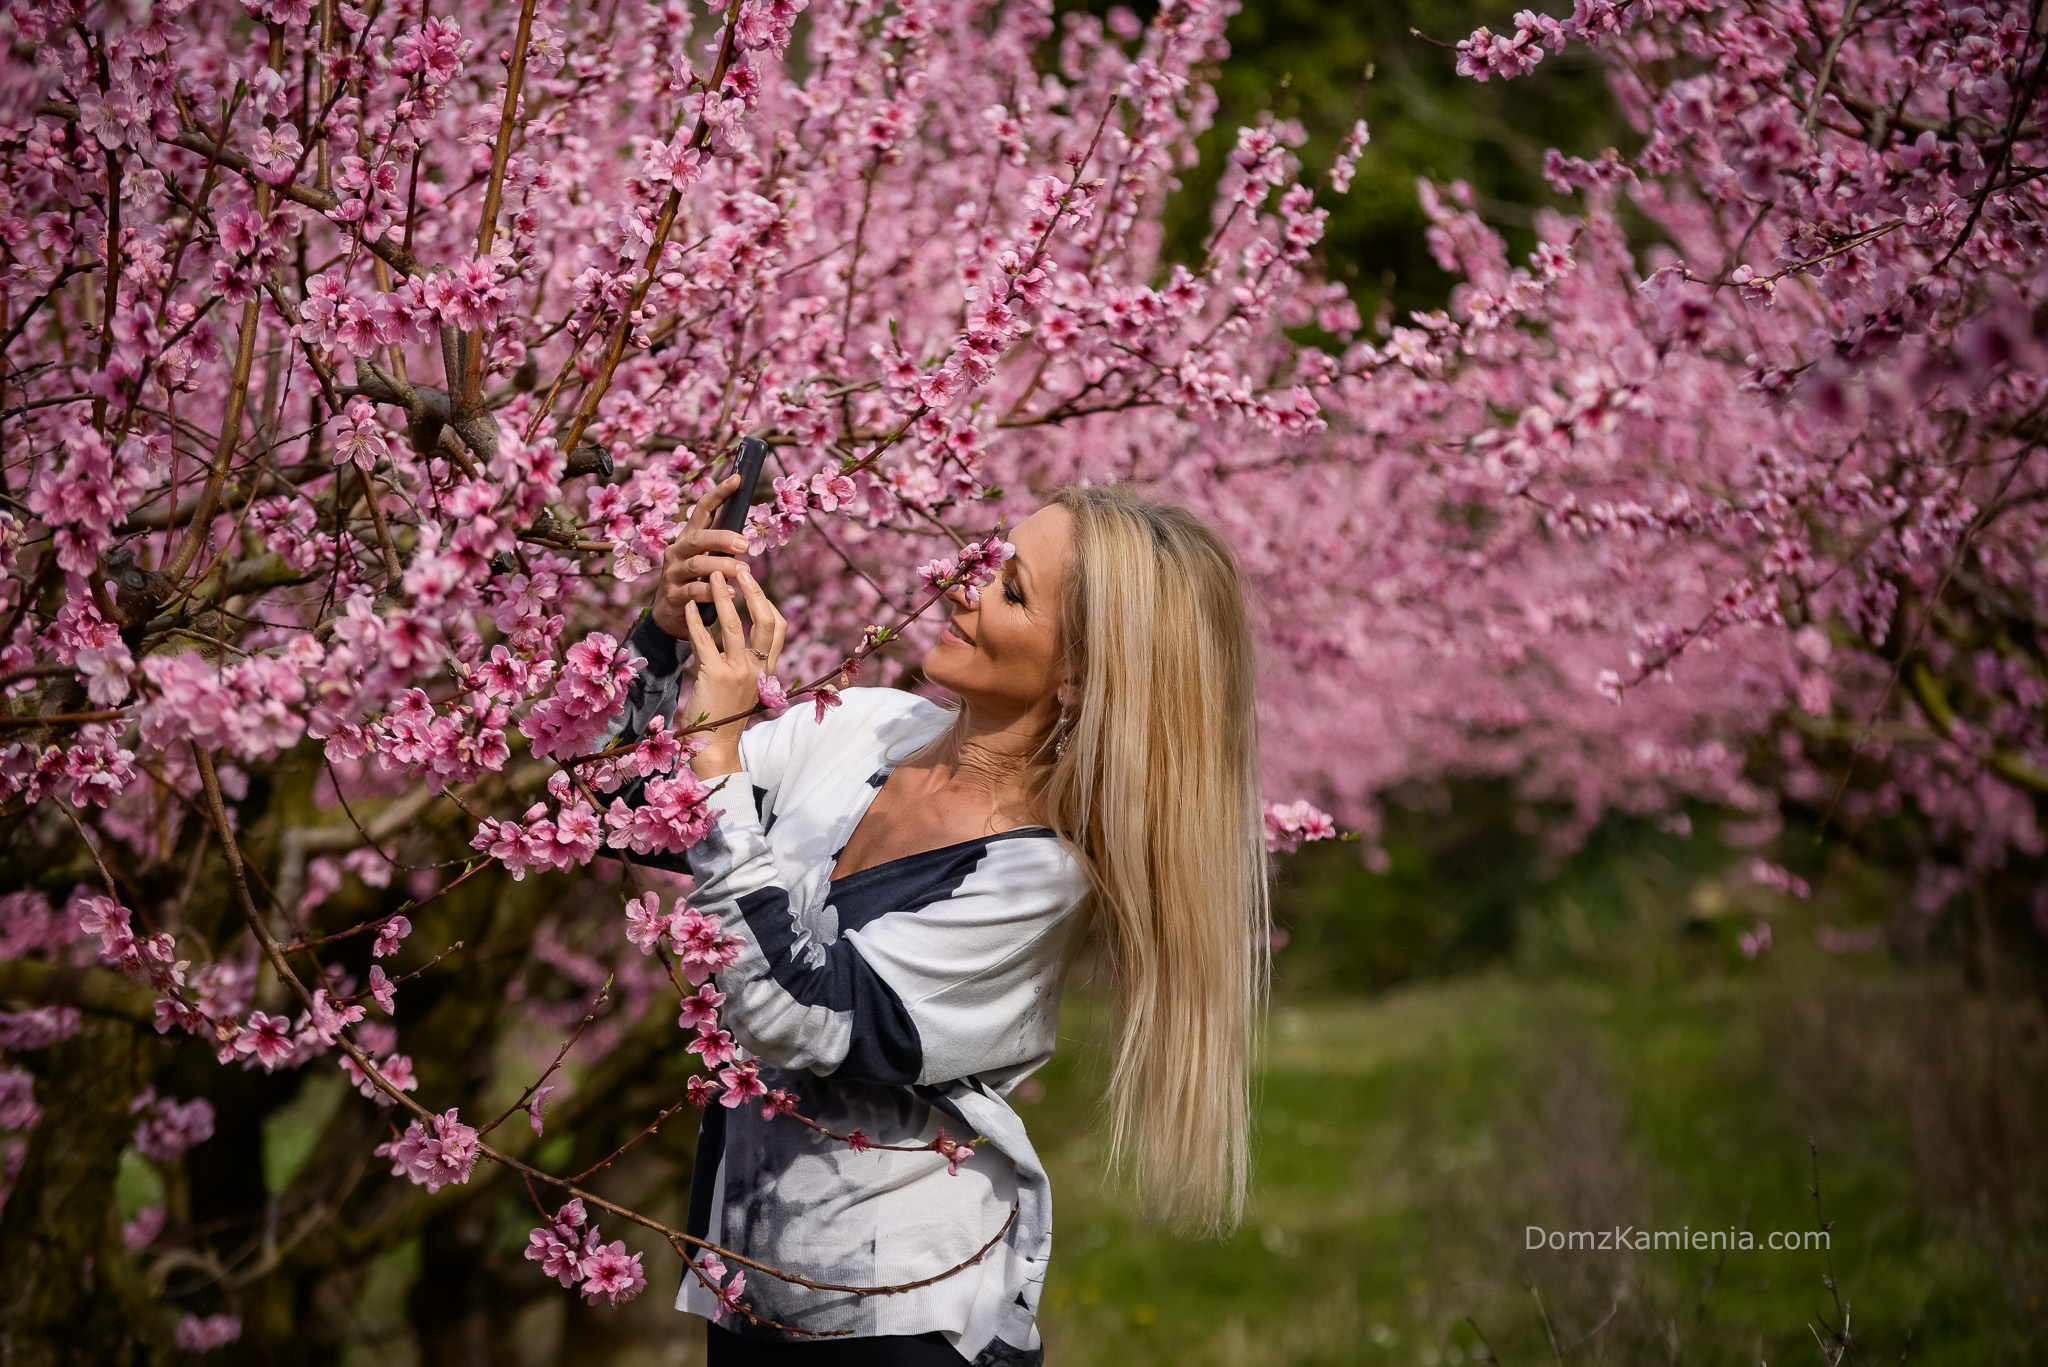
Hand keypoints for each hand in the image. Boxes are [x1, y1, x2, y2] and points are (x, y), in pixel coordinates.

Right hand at [650, 471, 751, 637]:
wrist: (671, 617)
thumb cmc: (695, 583)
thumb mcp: (706, 560)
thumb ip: (720, 545)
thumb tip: (746, 528)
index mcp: (688, 538)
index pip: (702, 510)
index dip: (719, 493)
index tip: (737, 479)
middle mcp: (677, 551)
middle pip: (699, 538)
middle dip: (723, 538)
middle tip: (745, 544)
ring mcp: (673, 574)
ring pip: (698, 564)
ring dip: (724, 566)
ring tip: (744, 570)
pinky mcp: (674, 597)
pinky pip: (695, 591)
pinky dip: (715, 591)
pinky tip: (733, 592)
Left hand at [683, 567, 786, 776]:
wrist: (715, 746)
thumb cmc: (725, 716)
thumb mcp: (745, 687)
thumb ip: (747, 664)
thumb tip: (739, 637)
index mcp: (767, 670)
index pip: (777, 627)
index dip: (767, 602)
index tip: (752, 585)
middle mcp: (758, 669)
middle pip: (765, 620)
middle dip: (753, 591)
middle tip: (740, 570)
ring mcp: (738, 672)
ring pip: (734, 626)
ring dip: (723, 597)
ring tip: (713, 576)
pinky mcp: (716, 677)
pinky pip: (704, 641)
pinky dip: (695, 620)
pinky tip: (687, 606)